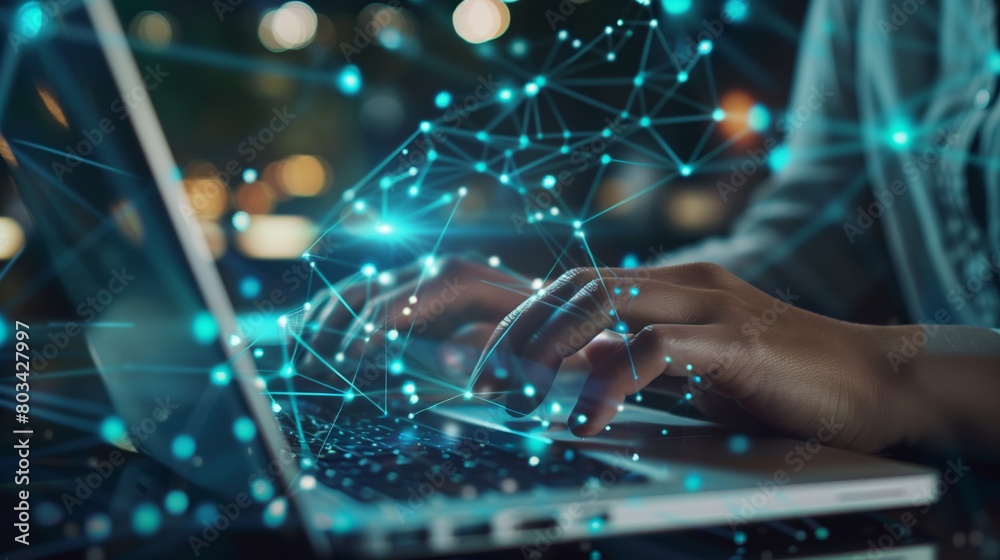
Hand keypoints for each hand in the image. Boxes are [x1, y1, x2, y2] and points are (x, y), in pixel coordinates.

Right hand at [296, 256, 530, 393]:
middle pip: (367, 294)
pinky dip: (330, 319)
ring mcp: (417, 276)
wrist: (555, 315)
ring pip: (355, 292)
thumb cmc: (539, 338)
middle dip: (335, 335)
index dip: (366, 331)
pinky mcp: (408, 290)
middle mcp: (431, 268)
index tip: (344, 363)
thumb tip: (445, 356)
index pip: (397, 299)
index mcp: (458, 276)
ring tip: (303, 365)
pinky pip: (358, 296)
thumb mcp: (521, 347)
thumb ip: (483, 352)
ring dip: (324, 327)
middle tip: (312, 374)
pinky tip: (308, 343)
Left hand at [474, 262, 910, 452]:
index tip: (488, 363)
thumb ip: (636, 355)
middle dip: (517, 333)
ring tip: (519, 399)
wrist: (875, 382)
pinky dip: (607, 382)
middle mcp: (681, 283)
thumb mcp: (692, 367)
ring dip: (546, 350)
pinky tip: (585, 421)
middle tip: (489, 387)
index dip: (521, 317)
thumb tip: (573, 363)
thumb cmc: (782, 380)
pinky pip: (653, 348)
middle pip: (572, 284)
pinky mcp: (736, 340)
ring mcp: (709, 305)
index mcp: (668, 288)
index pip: (573, 283)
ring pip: (600, 300)